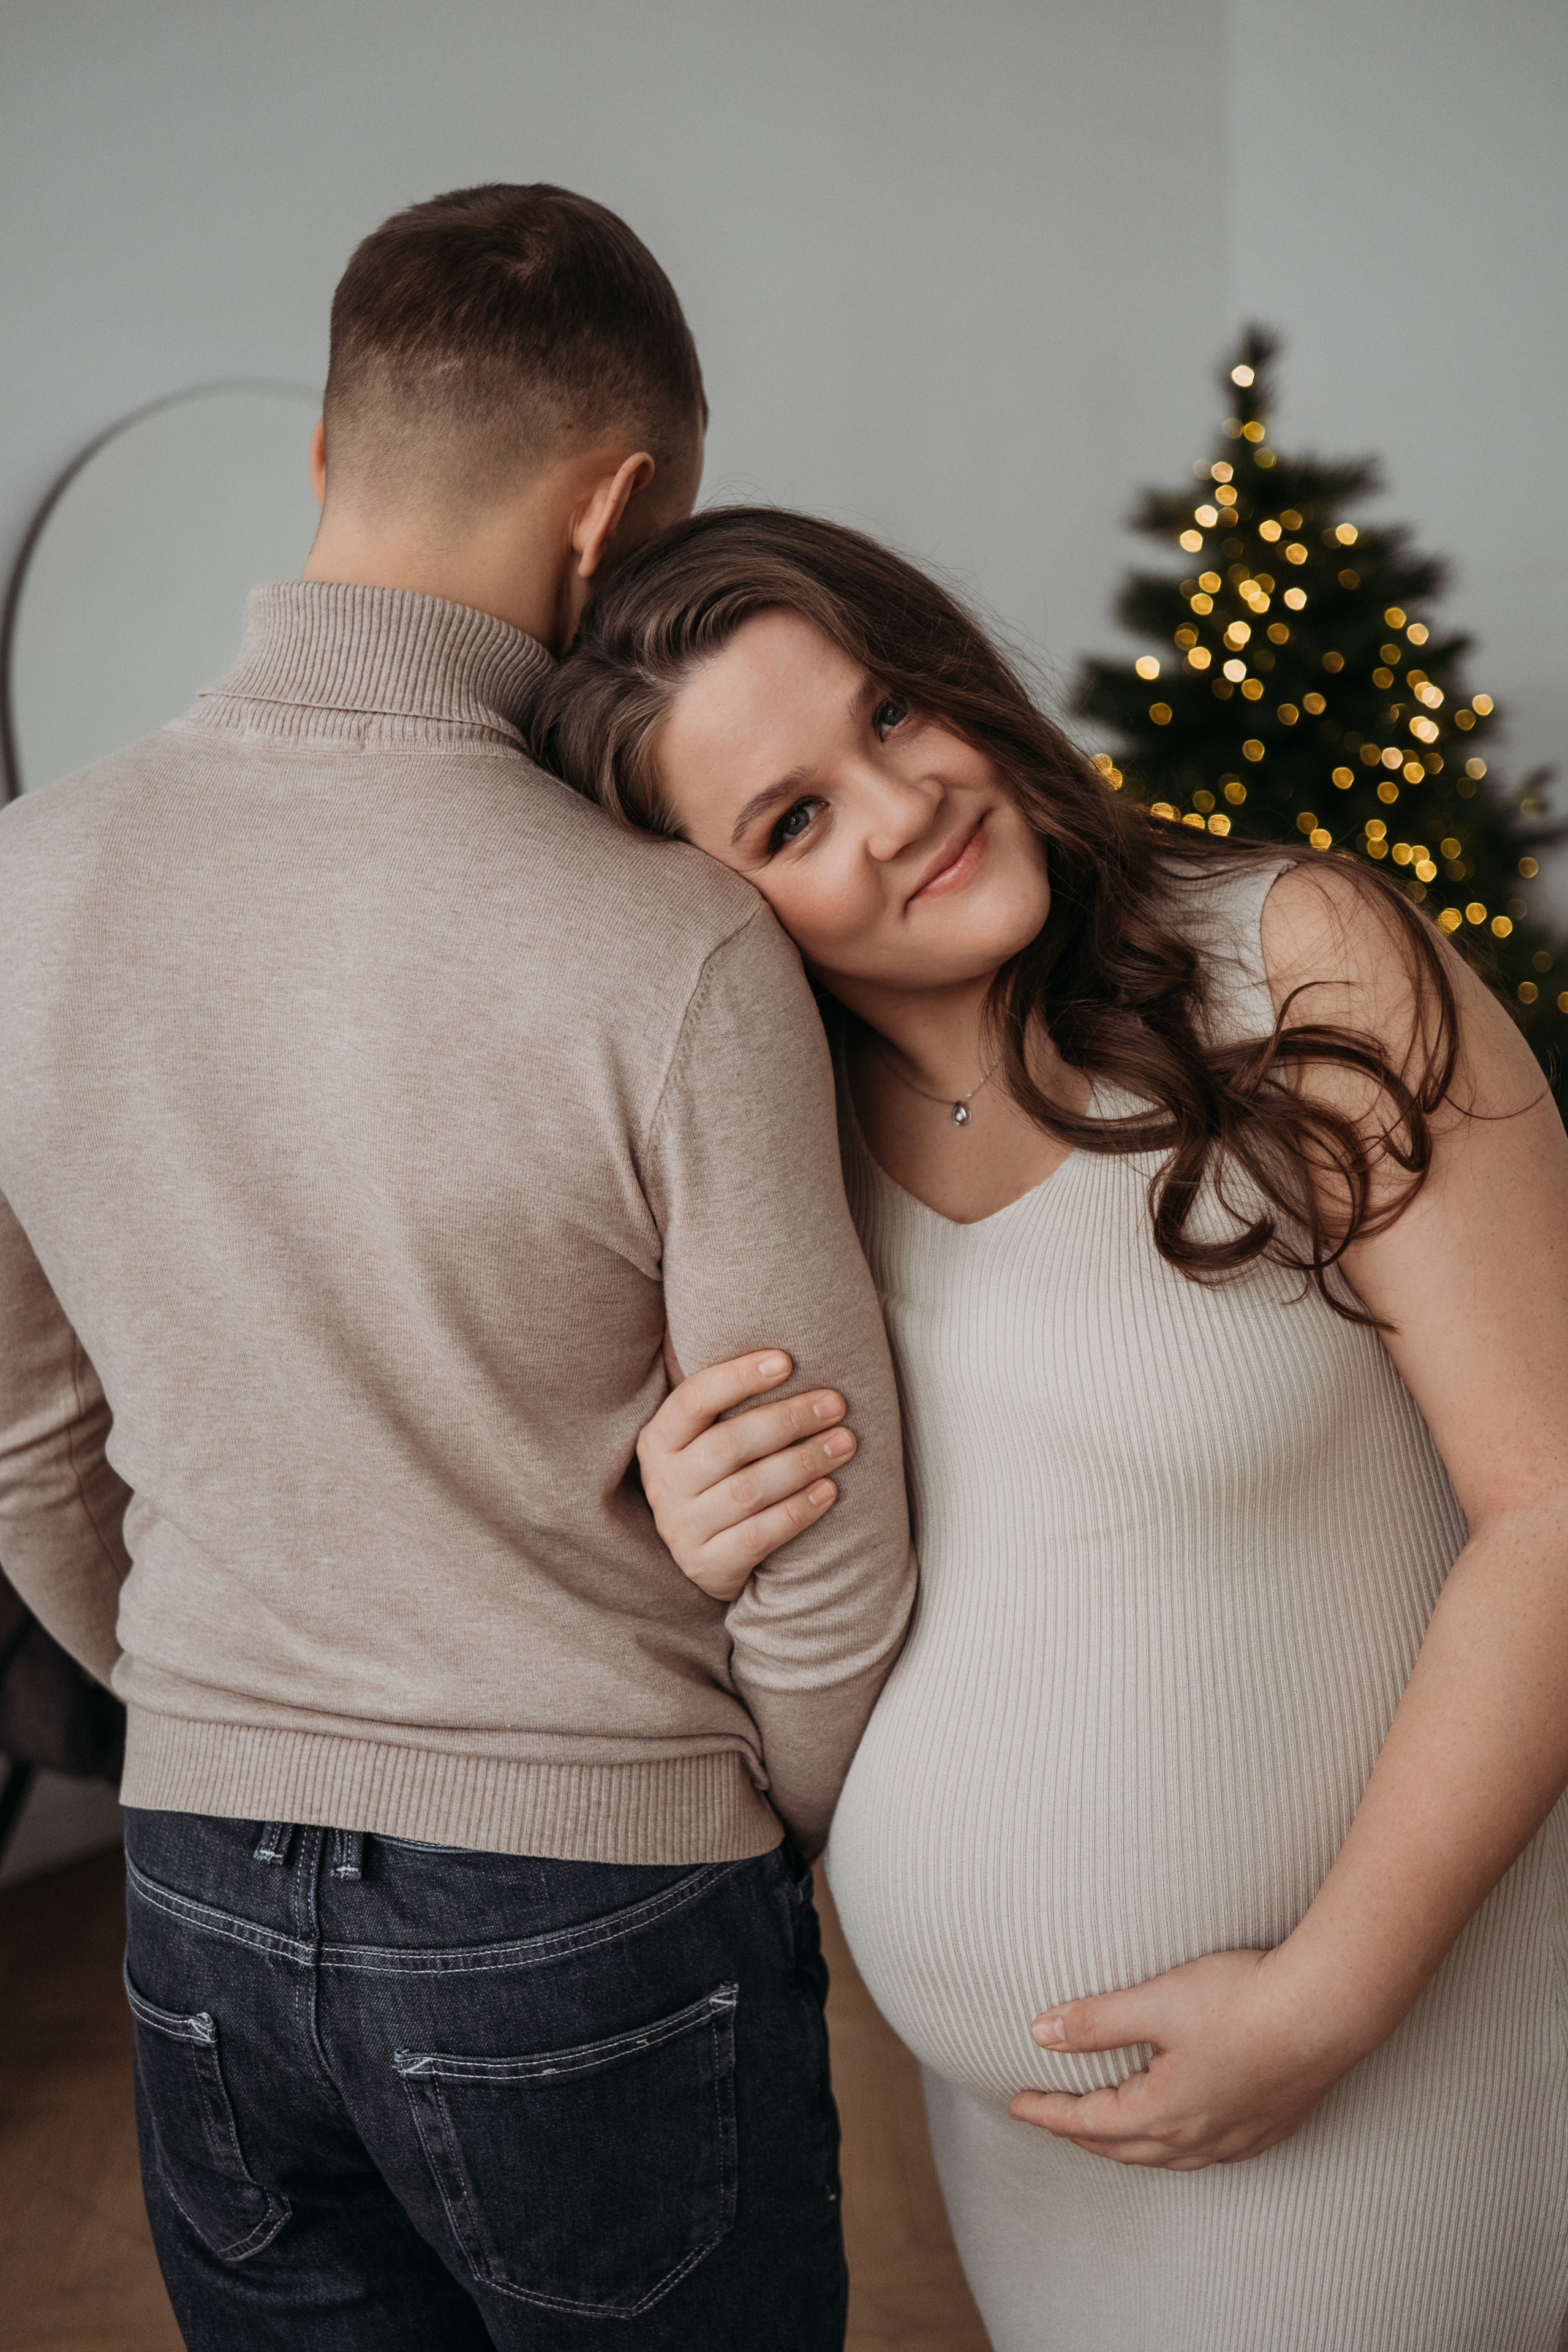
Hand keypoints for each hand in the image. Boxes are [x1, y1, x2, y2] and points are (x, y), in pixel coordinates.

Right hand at [637, 1344, 857, 1601]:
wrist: (707, 1555)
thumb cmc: (717, 1474)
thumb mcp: (703, 1435)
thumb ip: (720, 1392)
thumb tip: (749, 1317)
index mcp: (659, 1440)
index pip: (693, 1399)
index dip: (738, 1377)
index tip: (787, 1359)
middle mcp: (664, 1483)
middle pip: (730, 1445)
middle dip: (788, 1420)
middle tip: (836, 1403)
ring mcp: (683, 1527)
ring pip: (749, 1491)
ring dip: (803, 1463)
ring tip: (846, 1443)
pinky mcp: (709, 1565)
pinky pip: (760, 1535)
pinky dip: (798, 1511)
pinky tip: (830, 1491)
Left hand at [1009, 1948, 1363, 2169]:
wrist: (1325, 2011)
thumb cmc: (1240, 2001)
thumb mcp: (1155, 2002)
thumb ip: (1096, 2022)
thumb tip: (1041, 2033)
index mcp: (1162, 2112)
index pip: (1087, 2122)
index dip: (1048, 2111)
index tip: (1017, 2103)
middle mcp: (1198, 2137)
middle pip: (1123, 2147)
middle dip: (1082, 2135)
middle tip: (1053, 2117)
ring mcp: (1237, 2137)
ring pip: (1167, 2156)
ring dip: (1129, 2146)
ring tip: (1107, 2131)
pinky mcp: (1268, 2126)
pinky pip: (1210, 2153)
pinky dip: (1178, 2148)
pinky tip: (1182, 2135)